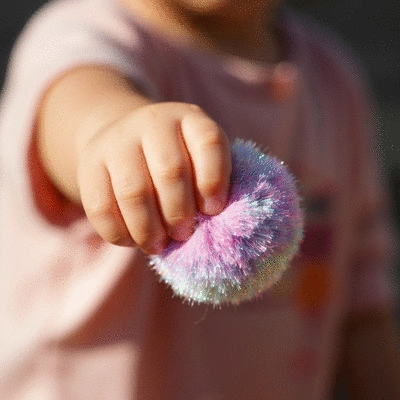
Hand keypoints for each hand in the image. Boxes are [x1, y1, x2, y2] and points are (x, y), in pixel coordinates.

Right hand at [77, 102, 231, 253]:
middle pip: (170, 172)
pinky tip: (133, 240)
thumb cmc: (174, 160)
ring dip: (149, 229)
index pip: (209, 142)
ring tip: (159, 245)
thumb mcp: (197, 159)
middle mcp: (153, 122)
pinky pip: (102, 208)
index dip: (214, 181)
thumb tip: (208, 225)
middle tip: (183, 234)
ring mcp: (117, 141)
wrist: (124, 140)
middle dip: (179, 213)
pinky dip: (120, 234)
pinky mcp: (89, 165)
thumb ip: (207, 185)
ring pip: (134, 193)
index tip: (212, 210)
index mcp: (189, 119)